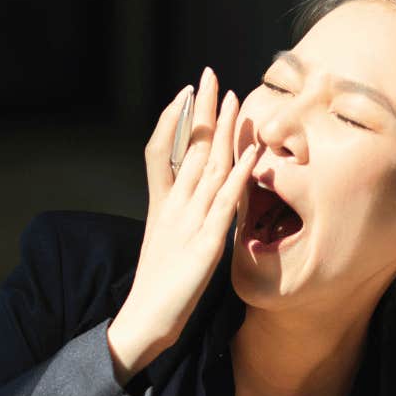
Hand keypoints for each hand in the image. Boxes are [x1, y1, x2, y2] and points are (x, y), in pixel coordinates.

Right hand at [108, 67, 257, 382]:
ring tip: (233, 98)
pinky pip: (224, 205)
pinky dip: (238, 177)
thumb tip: (196, 201)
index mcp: (160, 205)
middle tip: (209, 74)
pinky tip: (251, 155)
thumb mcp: (167, 243)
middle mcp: (173, 207)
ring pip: (207, 168)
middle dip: (200, 111)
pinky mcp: (204, 246)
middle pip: (187, 149)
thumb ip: (181, 219)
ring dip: (222, 132)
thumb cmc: (159, 287)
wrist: (145, 321)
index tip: (186, 94)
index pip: (163, 151)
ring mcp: (188, 224)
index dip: (175, 121)